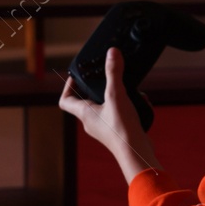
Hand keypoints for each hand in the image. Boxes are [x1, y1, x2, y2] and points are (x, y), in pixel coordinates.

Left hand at [58, 47, 159, 182]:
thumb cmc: (121, 128)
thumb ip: (114, 73)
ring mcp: (104, 128)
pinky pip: (118, 114)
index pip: (65, 100)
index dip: (68, 86)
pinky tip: (139, 102)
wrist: (136, 152)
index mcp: (84, 113)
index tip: (77, 75)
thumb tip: (111, 53)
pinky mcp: (117, 131)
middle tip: (105, 76)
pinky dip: (127, 106)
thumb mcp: (117, 95)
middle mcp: (91, 122)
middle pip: (85, 101)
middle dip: (96, 88)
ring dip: (115, 96)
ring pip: (104, 107)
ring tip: (127, 89)